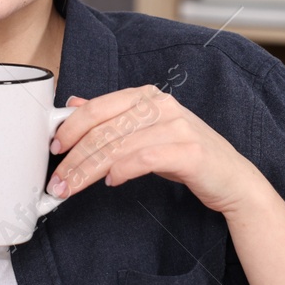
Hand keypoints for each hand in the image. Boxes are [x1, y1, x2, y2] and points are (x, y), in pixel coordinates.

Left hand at [47, 86, 263, 214]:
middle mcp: (162, 105)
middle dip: (74, 158)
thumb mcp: (146, 131)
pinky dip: (123, 171)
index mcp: (147, 96)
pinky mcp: (190, 151)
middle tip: (57, 182)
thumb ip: (113, 117)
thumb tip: (74, 104)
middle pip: (104, 129)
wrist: (232, 178)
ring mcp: (177, 126)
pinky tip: (111, 182)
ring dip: (89, 171)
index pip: (97, 107)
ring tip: (72, 189)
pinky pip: (145, 159)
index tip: (52, 150)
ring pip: (119, 146)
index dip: (69, 128)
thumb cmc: (186, 155)